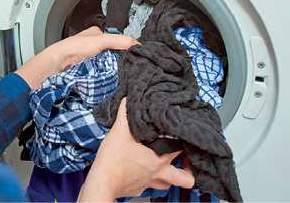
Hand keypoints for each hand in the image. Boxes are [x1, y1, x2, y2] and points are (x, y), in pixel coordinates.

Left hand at [15, 27, 137, 89]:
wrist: (59, 65)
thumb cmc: (73, 48)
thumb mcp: (100, 40)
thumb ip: (119, 41)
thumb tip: (137, 45)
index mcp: (98, 34)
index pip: (119, 40)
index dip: (127, 47)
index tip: (136, 54)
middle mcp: (96, 46)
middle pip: (116, 53)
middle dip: (122, 59)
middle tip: (130, 65)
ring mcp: (94, 60)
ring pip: (111, 64)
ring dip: (116, 69)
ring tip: (123, 72)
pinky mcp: (92, 72)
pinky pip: (106, 74)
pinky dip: (110, 76)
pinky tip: (113, 77)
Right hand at [77, 98, 194, 201]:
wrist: (101, 183)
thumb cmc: (112, 161)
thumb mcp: (119, 132)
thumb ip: (125, 114)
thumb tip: (128, 101)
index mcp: (159, 159)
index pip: (182, 151)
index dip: (185, 145)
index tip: (185, 139)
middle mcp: (157, 174)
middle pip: (184, 178)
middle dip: (188, 171)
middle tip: (185, 162)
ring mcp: (148, 184)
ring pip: (167, 185)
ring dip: (169, 178)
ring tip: (167, 169)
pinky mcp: (137, 190)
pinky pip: (149, 187)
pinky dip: (149, 181)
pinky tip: (142, 174)